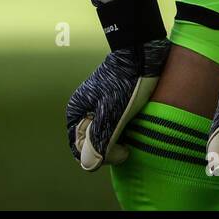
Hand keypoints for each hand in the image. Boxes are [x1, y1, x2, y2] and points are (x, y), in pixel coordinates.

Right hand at [66, 0, 168, 170]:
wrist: (143, 52)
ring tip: (136, 130)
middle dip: (112, 147)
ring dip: (121, 138)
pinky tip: (138, 122)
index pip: (82, 152)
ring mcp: (98, 105)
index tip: (123, 150)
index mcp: (75, 112)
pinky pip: (116, 124)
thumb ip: (99, 142)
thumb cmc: (126, 83)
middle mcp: (83, 109)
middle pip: (95, 144)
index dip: (102, 157)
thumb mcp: (112, 115)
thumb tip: (89, 165)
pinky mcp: (113, 101)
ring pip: (107, 135)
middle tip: (131, 140)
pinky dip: (126, 128)